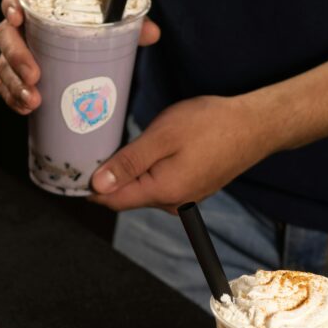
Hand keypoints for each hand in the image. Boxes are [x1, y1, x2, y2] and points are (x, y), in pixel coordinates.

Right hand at [0, 0, 160, 114]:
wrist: (82, 26)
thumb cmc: (91, 17)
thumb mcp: (110, 15)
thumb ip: (129, 21)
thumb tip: (152, 33)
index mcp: (36, 1)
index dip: (10, 3)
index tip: (17, 15)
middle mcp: (20, 25)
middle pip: (5, 35)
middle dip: (16, 57)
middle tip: (35, 75)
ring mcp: (16, 51)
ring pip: (3, 65)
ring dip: (14, 85)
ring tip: (33, 101)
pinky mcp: (17, 74)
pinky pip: (7, 86)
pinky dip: (14, 98)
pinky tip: (26, 109)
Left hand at [88, 95, 279, 212]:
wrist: (257, 125)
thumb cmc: (212, 125)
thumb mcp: (163, 136)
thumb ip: (128, 163)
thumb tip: (98, 185)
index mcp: (162, 192)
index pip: (112, 200)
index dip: (88, 187)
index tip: (70, 168)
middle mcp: (172, 203)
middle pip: (125, 196)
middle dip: (106, 177)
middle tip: (90, 146)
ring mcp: (184, 197)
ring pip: (141, 188)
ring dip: (127, 171)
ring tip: (117, 145)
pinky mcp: (192, 188)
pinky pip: (158, 183)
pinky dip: (146, 169)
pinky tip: (147, 149)